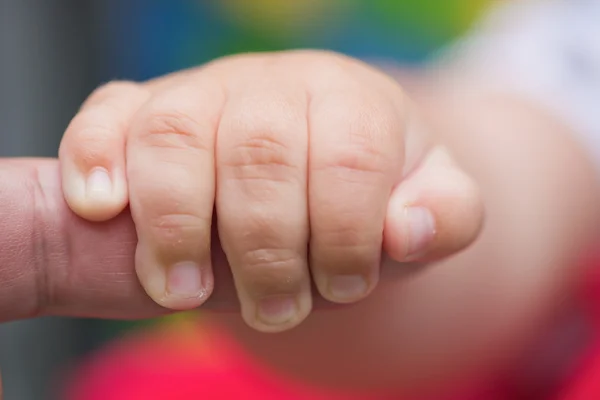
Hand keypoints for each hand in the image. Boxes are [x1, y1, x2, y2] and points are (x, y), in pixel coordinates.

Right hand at [59, 50, 482, 331]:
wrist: (310, 161)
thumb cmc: (365, 193)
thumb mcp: (423, 205)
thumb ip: (443, 216)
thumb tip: (406, 229)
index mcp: (351, 100)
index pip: (349, 157)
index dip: (344, 233)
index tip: (341, 287)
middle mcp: (273, 84)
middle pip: (260, 153)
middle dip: (264, 248)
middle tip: (273, 311)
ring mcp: (204, 91)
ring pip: (177, 136)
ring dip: (178, 224)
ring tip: (184, 292)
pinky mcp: (144, 108)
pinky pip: (107, 114)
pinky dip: (95, 158)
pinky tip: (101, 208)